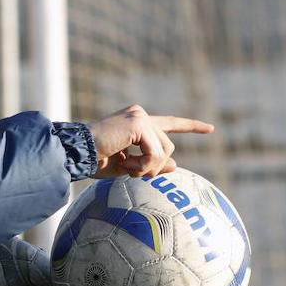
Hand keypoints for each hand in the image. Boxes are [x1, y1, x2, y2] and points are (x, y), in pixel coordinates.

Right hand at [88, 105, 213, 178]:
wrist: (76, 154)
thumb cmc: (94, 161)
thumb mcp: (128, 166)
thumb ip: (151, 164)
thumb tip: (175, 166)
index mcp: (135, 122)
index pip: (169, 123)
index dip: (190, 126)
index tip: (210, 129)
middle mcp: (139, 114)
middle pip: (168, 147)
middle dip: (153, 167)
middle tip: (131, 172)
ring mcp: (139, 116)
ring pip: (165, 151)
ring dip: (147, 167)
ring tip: (126, 167)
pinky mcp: (137, 123)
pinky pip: (155, 153)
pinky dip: (143, 165)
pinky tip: (126, 163)